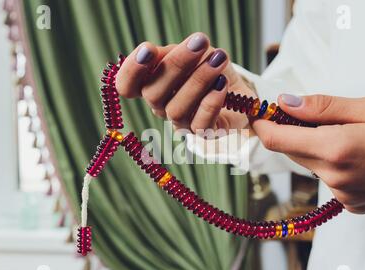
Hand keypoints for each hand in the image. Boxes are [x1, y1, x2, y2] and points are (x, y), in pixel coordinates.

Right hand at [116, 33, 254, 132]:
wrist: (238, 87)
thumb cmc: (207, 66)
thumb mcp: (188, 52)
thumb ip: (170, 53)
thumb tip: (154, 53)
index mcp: (150, 84)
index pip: (126, 86)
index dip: (131, 70)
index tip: (149, 49)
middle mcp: (161, 105)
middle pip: (152, 94)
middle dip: (176, 65)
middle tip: (200, 42)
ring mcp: (181, 122)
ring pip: (176, 110)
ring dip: (199, 80)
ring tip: (219, 59)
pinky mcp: (204, 132)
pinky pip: (201, 124)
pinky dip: (211, 102)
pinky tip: (222, 83)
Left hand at [252, 94, 364, 212]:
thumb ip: (321, 106)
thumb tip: (284, 103)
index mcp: (336, 149)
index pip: (277, 140)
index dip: (262, 125)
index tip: (259, 113)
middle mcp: (334, 177)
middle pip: (291, 152)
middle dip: (292, 132)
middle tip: (312, 115)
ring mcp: (342, 195)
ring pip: (309, 165)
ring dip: (314, 148)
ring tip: (347, 136)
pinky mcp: (350, 205)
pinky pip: (327, 179)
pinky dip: (331, 165)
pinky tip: (358, 157)